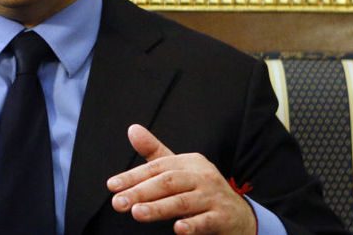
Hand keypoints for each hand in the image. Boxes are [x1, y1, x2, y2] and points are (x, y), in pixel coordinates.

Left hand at [106, 124, 254, 234]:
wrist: (240, 216)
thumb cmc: (201, 191)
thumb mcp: (180, 171)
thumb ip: (155, 153)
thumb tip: (132, 128)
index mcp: (189, 162)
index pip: (157, 167)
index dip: (133, 176)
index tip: (112, 186)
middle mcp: (202, 176)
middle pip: (168, 182)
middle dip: (141, 192)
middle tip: (119, 203)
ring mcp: (214, 196)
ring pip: (183, 202)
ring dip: (159, 208)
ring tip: (137, 213)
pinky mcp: (223, 217)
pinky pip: (207, 221)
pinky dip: (193, 225)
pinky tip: (178, 229)